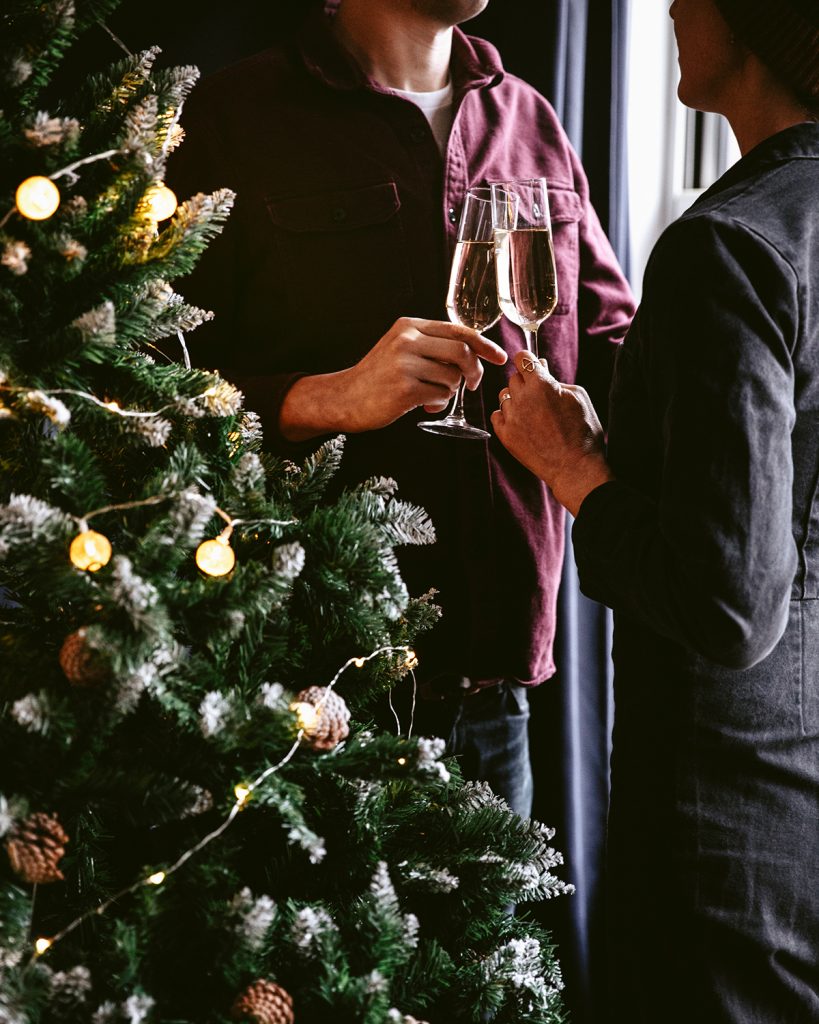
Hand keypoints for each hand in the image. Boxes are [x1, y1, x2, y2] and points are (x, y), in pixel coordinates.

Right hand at [280, 316, 506, 438]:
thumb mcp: (401, 347)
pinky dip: (440, 403)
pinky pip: (441, 395)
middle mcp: (407, 340)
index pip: (458, 329)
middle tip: (472, 385)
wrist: (345, 398)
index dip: (484, 345)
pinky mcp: (404, 389)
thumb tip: (474, 353)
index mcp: (409, 326)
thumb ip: (431, 344)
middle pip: (462, 351)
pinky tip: (425, 404)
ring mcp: (405, 364)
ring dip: (451, 390)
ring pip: (453, 377)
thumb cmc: (378, 376)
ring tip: (433, 394)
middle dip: (474, 371)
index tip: (499, 357)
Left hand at [491, 351, 613, 515]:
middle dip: (526, 382)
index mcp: (542, 384)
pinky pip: (497, 415)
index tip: (532, 366)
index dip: (528, 360)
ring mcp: (511, 417)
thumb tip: (541, 367)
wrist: (575, 468)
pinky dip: (506, 416)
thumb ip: (556, 379)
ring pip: (504, 396)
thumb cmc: (583, 432)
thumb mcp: (578, 397)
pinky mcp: (505, 435)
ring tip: (533, 413)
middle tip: (541, 396)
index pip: (522, 357)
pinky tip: (522, 422)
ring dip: (516, 399)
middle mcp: (522, 398)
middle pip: (514, 377)